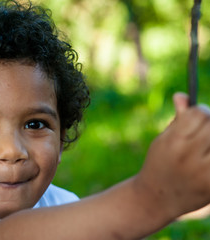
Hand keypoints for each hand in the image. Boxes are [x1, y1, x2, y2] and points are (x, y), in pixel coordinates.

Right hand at [136, 92, 209, 218]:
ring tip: (205, 143)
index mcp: (172, 142)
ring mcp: (203, 172)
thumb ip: (177, 119)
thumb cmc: (159, 164)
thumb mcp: (162, 141)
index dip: (201, 111)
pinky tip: (206, 157)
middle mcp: (188, 156)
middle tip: (204, 130)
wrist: (155, 199)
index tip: (200, 115)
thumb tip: (182, 96)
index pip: (199, 113)